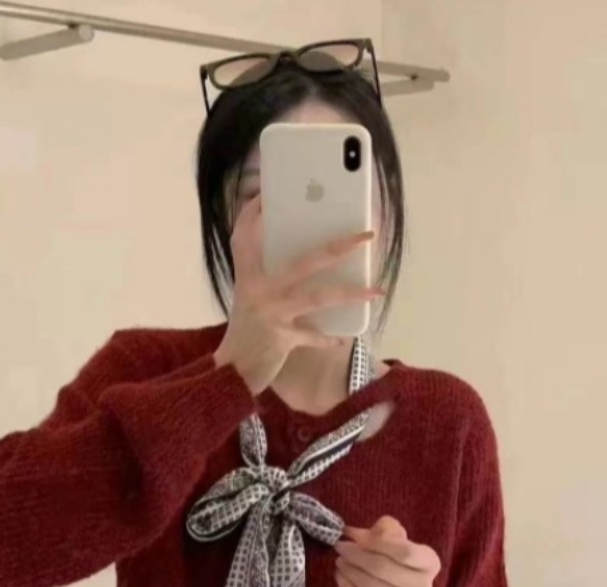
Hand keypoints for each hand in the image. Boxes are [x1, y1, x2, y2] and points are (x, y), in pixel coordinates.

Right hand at [214, 195, 382, 394]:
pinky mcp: (282, 339)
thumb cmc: (244, 330)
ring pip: (318, 297)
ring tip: (376, 290)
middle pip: (305, 261)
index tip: (267, 194)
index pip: (245, 236)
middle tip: (367, 236)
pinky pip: (314, 336)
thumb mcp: (249, 297)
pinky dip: (328, 338)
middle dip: (339, 246)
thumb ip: (267, 275)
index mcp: (247, 276)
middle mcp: (258, 290)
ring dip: (350, 293)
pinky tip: (342, 337)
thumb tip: (305, 257)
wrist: (230, 372)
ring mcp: (272, 314)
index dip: (254, 213)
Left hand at [335, 516, 441, 586]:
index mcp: (430, 562)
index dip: (376, 542)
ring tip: (339, 561)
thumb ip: (382, 529)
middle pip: (384, 568)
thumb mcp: (395, 537)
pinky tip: (340, 578)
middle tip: (340, 547)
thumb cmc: (397, 558)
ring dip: (350, 571)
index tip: (354, 536)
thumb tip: (354, 534)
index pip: (405, 552)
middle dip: (356, 555)